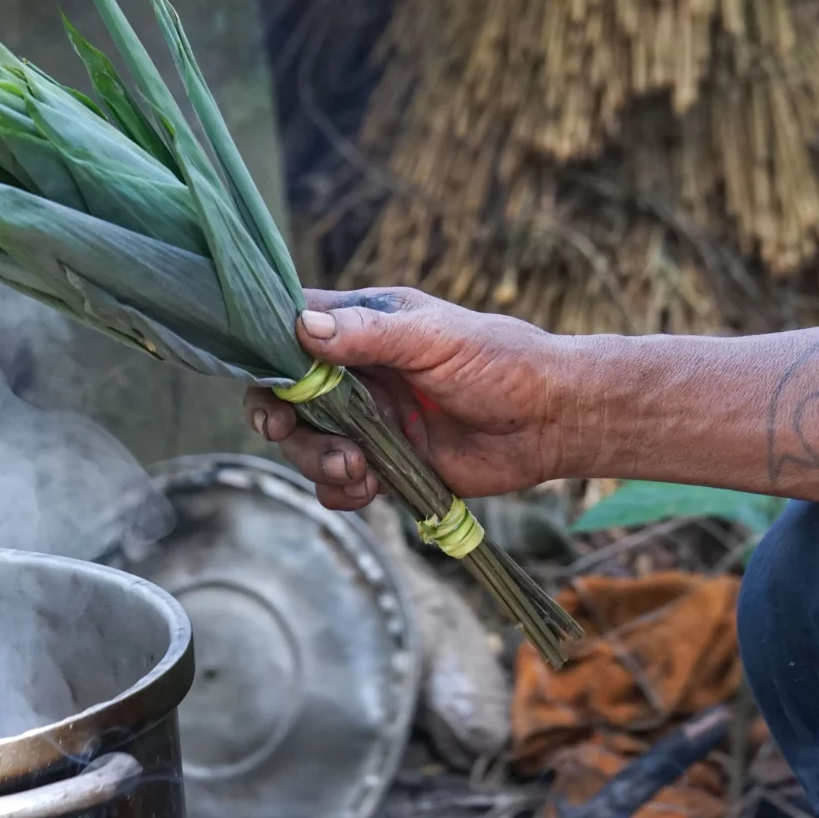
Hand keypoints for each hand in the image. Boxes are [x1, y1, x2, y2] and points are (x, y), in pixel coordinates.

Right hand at [243, 286, 578, 509]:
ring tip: (357, 467)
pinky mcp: (389, 465)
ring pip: (310, 445)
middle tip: (286, 432)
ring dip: (318, 460)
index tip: (266, 379)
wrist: (552, 420)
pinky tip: (369, 488)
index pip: (292, 329)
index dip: (267, 353)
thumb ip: (368, 336)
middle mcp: (360, 373)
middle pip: (290, 397)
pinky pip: (342, 484)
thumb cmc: (501, 362)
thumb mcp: (434, 338)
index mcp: (365, 327)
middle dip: (284, 420)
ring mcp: (371, 421)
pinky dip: (343, 491)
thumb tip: (302, 328)